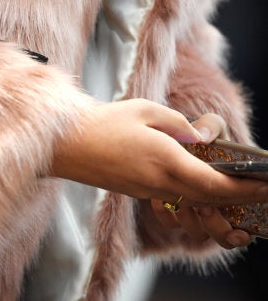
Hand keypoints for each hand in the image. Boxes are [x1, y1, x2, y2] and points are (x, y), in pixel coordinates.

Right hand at [50, 99, 266, 246]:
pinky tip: (196, 179)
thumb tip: (204, 136)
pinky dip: (192, 193)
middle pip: (208, 197)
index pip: (214, 184)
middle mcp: (157, 182)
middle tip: (259, 188)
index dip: (244, 189)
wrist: (64, 145)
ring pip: (190, 200)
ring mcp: (145, 190)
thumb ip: (180, 125)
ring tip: (232, 184)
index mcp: (163, 160)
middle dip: (238, 195)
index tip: (265, 185)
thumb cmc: (102, 123)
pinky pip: (172, 197)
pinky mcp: (136, 191)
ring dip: (215, 196)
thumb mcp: (145, 110)